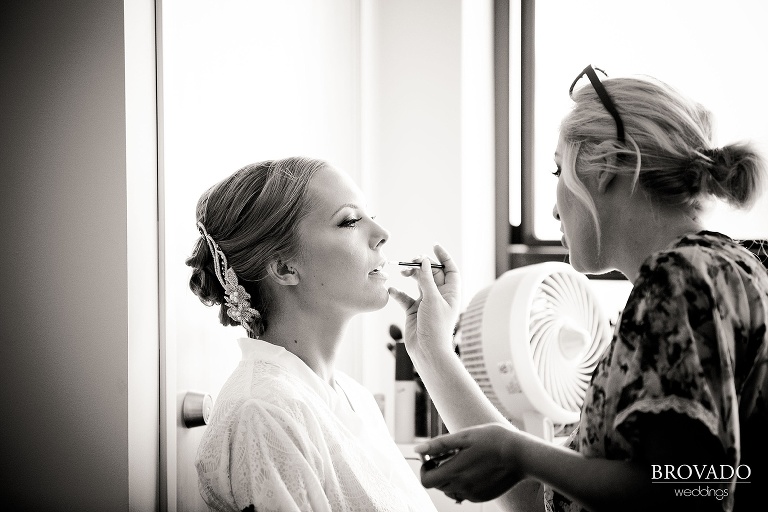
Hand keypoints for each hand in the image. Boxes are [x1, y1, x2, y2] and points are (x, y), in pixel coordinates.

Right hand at [388, 244, 460, 359]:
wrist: (428, 352)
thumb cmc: (436, 327)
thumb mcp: (432, 300)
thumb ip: (427, 279)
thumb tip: (424, 260)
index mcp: (451, 293)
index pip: (450, 269)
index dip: (443, 257)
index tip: (433, 246)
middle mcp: (439, 296)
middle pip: (432, 273)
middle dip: (422, 265)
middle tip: (411, 261)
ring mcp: (426, 303)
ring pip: (418, 282)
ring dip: (410, 275)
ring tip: (402, 272)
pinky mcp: (413, 311)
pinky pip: (405, 297)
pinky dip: (398, 292)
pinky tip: (392, 290)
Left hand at [414, 423, 523, 502]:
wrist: (520, 454)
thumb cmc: (492, 440)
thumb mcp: (463, 437)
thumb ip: (439, 445)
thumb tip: (418, 450)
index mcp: (455, 472)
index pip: (426, 481)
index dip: (425, 469)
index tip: (432, 459)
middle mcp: (462, 487)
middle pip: (438, 485)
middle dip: (438, 471)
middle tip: (449, 455)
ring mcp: (473, 494)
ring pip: (451, 490)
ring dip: (450, 478)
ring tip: (463, 461)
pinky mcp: (483, 496)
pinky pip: (465, 493)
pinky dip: (464, 483)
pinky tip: (474, 468)